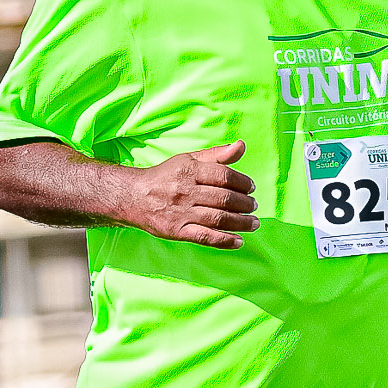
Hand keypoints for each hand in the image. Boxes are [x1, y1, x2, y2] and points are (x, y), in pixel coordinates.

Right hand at [128, 139, 257, 249]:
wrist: (133, 197)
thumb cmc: (165, 177)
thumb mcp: (189, 159)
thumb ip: (217, 155)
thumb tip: (242, 146)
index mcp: (190, 170)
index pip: (224, 176)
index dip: (242, 182)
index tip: (251, 188)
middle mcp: (186, 191)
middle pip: (224, 199)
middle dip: (245, 204)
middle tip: (254, 206)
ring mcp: (181, 213)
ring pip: (218, 218)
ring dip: (241, 223)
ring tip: (253, 223)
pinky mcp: (177, 231)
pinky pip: (205, 237)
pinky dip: (224, 240)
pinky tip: (239, 241)